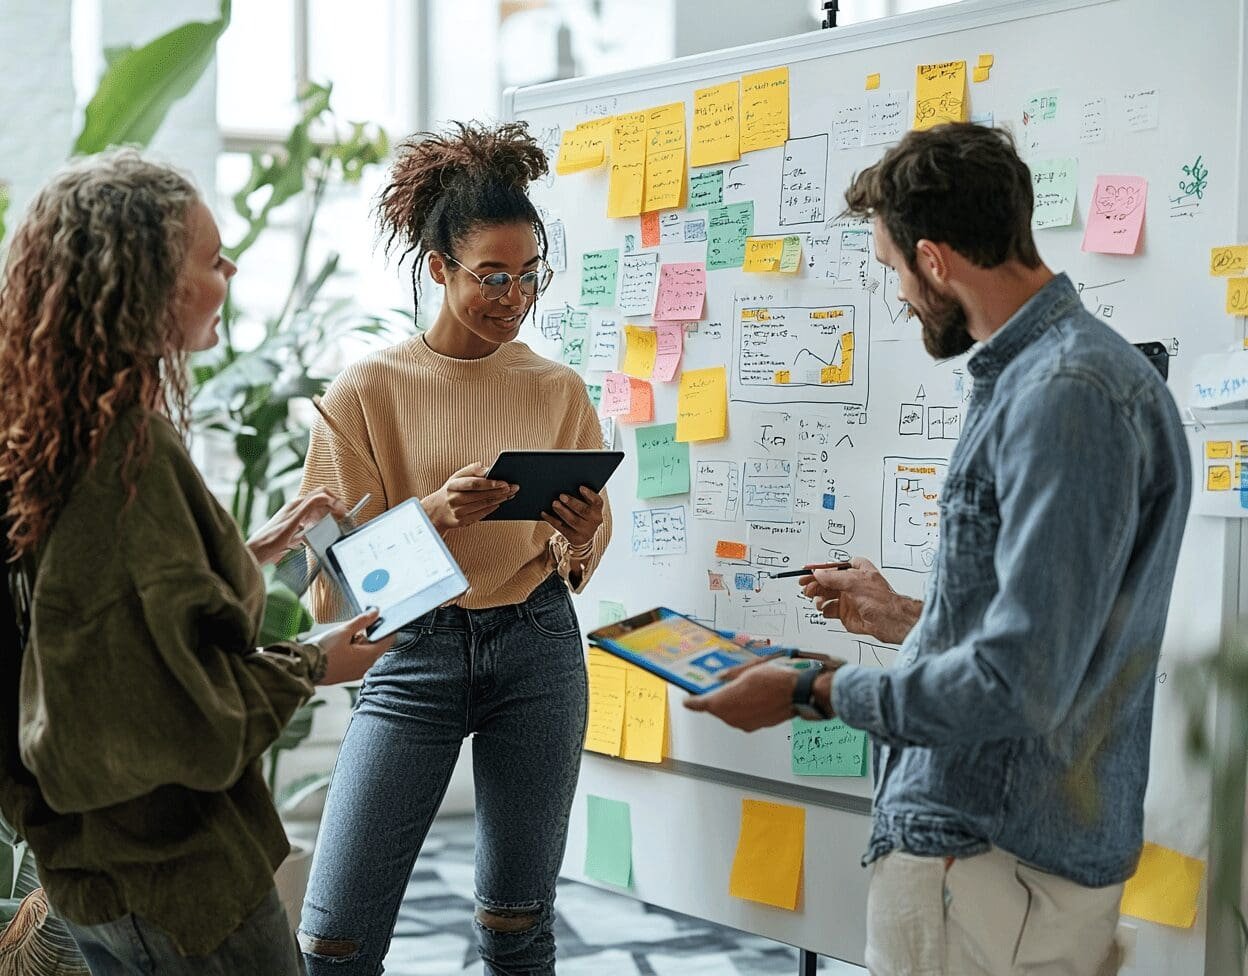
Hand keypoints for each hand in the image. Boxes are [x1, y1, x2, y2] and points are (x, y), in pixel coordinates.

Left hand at [247, 489, 346, 566]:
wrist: (258, 551)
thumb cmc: (272, 539)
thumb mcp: (293, 522)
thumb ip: (309, 507)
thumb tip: (325, 497)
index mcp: (297, 503)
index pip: (322, 493)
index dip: (335, 500)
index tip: (342, 511)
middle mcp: (297, 507)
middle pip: (321, 500)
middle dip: (334, 507)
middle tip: (342, 518)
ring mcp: (296, 516)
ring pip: (318, 511)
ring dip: (328, 516)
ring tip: (334, 525)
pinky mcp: (295, 526)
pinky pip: (312, 521)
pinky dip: (319, 525)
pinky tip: (319, 533)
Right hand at [313, 608, 393, 684]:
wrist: (306, 668)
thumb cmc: (323, 651)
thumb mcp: (344, 631)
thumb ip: (362, 621)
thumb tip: (375, 612)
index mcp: (369, 656)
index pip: (388, 640)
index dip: (385, 627)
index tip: (377, 619)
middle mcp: (366, 667)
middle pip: (377, 646)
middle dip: (369, 635)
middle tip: (354, 628)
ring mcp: (358, 672)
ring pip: (366, 653)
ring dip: (360, 643)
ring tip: (345, 638)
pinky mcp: (349, 675)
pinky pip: (358, 661)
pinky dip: (354, 652)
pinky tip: (341, 647)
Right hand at [422, 462, 517, 531]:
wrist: (437, 509)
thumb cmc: (452, 490)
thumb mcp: (457, 476)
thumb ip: (472, 470)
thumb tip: (487, 468)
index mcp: (453, 485)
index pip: (474, 483)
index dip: (490, 483)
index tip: (504, 482)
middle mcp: (454, 499)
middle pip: (481, 495)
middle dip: (499, 491)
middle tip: (513, 487)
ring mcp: (457, 512)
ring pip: (483, 505)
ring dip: (499, 500)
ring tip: (510, 494)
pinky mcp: (461, 522)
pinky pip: (481, 515)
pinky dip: (492, 508)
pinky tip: (500, 502)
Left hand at [541, 486, 604, 548]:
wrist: (584, 535)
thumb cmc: (581, 513)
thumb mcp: (585, 505)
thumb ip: (580, 496)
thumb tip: (565, 483)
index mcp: (597, 510)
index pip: (597, 501)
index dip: (589, 494)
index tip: (580, 487)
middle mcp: (594, 521)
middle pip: (584, 511)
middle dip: (573, 503)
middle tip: (562, 496)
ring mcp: (585, 531)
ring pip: (573, 520)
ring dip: (562, 511)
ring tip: (554, 503)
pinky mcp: (574, 538)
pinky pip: (561, 528)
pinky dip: (552, 520)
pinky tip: (544, 513)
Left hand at [683, 660, 801, 731]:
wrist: (797, 693)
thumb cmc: (774, 680)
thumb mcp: (747, 670)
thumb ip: (730, 676)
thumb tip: (720, 678)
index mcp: (723, 702)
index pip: (699, 704)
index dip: (692, 701)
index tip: (687, 700)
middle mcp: (731, 716)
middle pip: (715, 709)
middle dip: (715, 699)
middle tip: (717, 687)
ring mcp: (743, 724)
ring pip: (729, 714)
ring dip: (730, 704)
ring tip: (740, 689)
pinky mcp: (754, 726)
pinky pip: (741, 718)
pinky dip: (742, 709)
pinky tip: (751, 697)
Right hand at [798, 557, 921, 644]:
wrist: (890, 621)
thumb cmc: (881, 599)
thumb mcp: (854, 581)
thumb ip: (833, 577)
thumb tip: (818, 573)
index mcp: (856, 571)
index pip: (833, 567)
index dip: (819, 569)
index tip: (806, 570)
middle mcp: (851, 584)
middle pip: (826, 582)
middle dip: (815, 584)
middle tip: (806, 587)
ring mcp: (848, 599)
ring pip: (826, 596)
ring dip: (819, 597)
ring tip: (818, 600)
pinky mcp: (846, 614)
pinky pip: (829, 610)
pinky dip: (824, 609)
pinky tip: (825, 609)